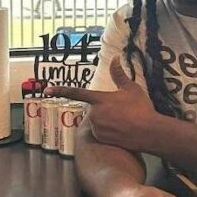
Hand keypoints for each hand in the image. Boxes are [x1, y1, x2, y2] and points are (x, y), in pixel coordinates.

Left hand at [45, 56, 159, 150]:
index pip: (76, 93)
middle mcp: (94, 113)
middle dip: (102, 109)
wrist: (150, 133)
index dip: (60, 91)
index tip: (47, 90)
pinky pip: (98, 133)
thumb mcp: (131, 88)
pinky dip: (106, 131)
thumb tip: (115, 57)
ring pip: (95, 121)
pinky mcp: (99, 139)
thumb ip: (119, 74)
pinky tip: (120, 131)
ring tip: (122, 122)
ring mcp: (96, 127)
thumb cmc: (142, 109)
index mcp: (100, 99)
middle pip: (91, 109)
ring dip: (103, 120)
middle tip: (120, 112)